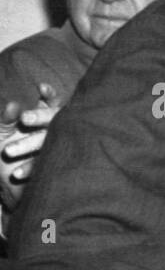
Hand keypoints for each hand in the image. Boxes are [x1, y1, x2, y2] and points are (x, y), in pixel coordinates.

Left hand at [1, 84, 60, 211]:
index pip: (51, 103)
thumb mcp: (2, 131)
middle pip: (52, 121)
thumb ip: (7, 118)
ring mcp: (56, 151)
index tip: (42, 88)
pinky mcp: (53, 170)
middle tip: (24, 119)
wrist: (6, 181)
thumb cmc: (3, 148)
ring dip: (28, 146)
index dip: (49, 95)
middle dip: (38, 118)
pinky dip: (31, 169)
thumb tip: (14, 106)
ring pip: (47, 144)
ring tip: (7, 151)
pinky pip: (44, 167)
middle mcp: (53, 133)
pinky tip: (18, 173)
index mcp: (44, 119)